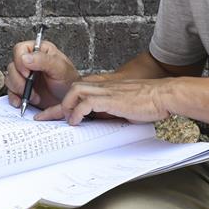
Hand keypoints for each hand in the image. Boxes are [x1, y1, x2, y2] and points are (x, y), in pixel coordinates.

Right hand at [5, 40, 79, 109]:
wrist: (70, 102)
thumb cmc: (69, 82)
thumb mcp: (60, 68)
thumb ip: (44, 60)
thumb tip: (25, 57)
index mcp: (39, 51)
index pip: (19, 49)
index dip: (20, 61)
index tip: (28, 73)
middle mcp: (30, 62)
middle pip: (12, 66)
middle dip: (19, 80)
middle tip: (30, 87)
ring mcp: (25, 76)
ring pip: (10, 79)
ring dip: (19, 90)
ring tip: (33, 96)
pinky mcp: (22, 89)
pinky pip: (10, 92)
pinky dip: (14, 98)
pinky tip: (22, 101)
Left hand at [36, 78, 173, 124]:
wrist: (163, 95)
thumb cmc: (147, 102)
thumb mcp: (122, 106)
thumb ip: (106, 110)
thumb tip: (94, 122)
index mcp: (103, 86)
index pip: (75, 92)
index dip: (59, 105)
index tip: (46, 115)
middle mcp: (101, 86)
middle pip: (69, 90)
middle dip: (55, 106)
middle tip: (45, 119)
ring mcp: (105, 91)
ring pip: (73, 92)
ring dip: (65, 107)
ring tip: (65, 120)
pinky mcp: (110, 98)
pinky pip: (85, 103)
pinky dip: (77, 112)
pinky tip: (76, 121)